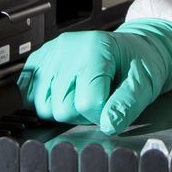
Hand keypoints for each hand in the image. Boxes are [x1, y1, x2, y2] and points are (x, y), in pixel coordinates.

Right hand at [16, 19, 171, 134]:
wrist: (134, 46)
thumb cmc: (139, 63)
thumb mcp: (142, 84)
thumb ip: (126, 106)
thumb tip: (108, 125)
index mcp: (94, 51)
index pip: (85, 104)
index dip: (100, 114)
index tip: (110, 106)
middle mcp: (67, 49)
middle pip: (59, 108)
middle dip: (80, 113)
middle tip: (98, 99)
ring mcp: (50, 53)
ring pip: (42, 106)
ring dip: (62, 108)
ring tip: (82, 94)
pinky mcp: (39, 59)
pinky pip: (28, 93)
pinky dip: (45, 100)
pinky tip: (65, 92)